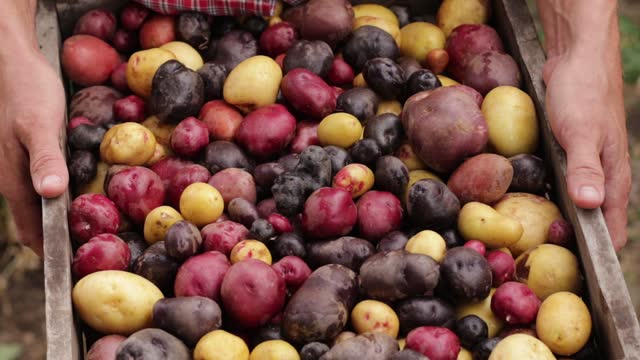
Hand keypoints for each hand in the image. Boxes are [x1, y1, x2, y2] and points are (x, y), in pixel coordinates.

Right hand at [0, 49, 67, 256]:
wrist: (11, 60)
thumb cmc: (25, 90)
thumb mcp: (38, 124)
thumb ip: (44, 159)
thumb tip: (50, 194)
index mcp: (14, 179)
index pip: (32, 230)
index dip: (52, 252)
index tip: (75, 268)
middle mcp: (13, 178)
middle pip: (35, 221)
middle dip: (57, 240)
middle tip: (88, 253)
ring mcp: (17, 165)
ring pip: (38, 203)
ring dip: (58, 220)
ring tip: (87, 230)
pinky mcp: (27, 151)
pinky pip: (42, 182)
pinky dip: (58, 197)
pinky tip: (77, 193)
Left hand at [543, 52, 630, 250]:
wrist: (575, 57)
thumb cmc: (584, 92)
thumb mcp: (582, 132)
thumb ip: (587, 168)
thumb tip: (590, 204)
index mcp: (613, 178)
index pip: (611, 228)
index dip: (596, 254)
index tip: (573, 274)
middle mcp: (601, 175)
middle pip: (592, 220)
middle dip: (573, 240)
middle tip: (541, 260)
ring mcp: (584, 164)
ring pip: (573, 201)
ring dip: (558, 218)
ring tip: (530, 237)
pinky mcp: (567, 152)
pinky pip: (558, 181)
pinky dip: (546, 194)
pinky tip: (525, 201)